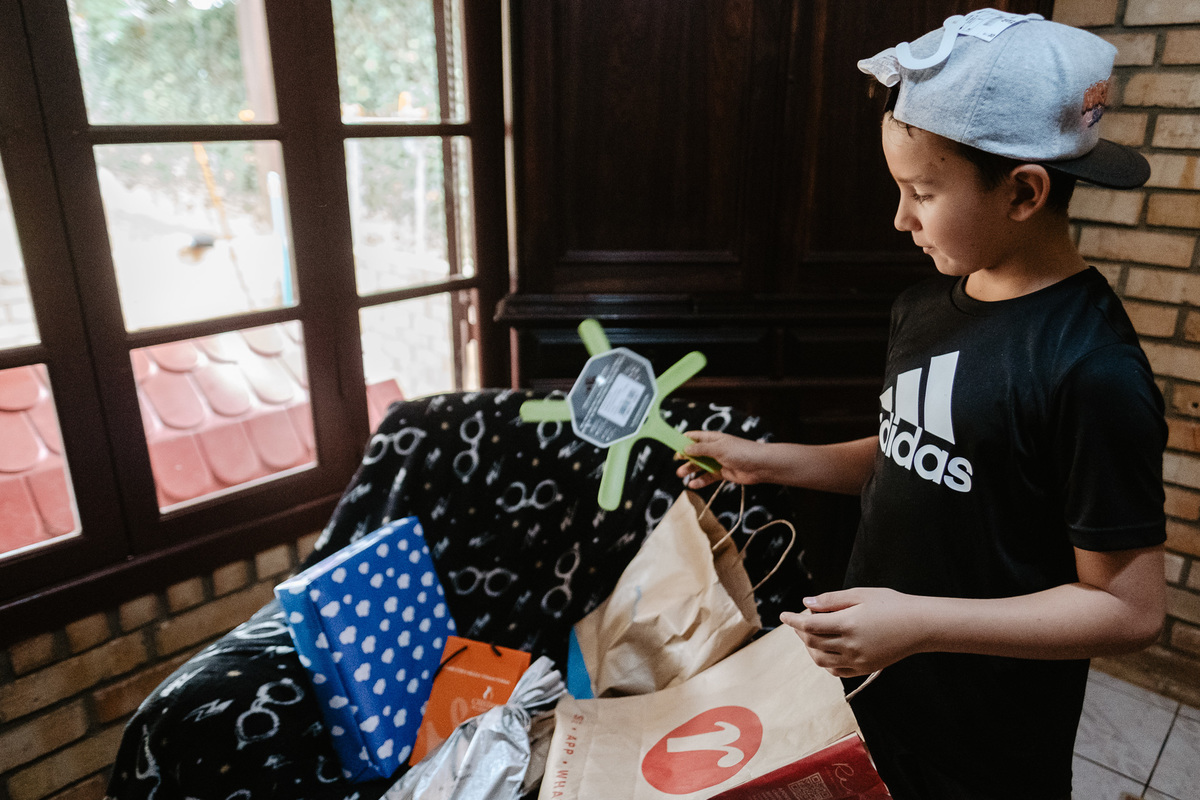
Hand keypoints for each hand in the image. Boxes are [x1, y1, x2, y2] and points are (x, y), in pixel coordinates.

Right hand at [675, 430, 770, 488]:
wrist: (760, 466)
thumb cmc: (740, 452)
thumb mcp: (718, 448)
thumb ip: (701, 449)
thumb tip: (685, 448)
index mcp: (713, 438)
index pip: (694, 437)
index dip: (683, 439)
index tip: (672, 444)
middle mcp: (714, 449)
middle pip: (695, 452)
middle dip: (685, 456)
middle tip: (676, 461)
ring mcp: (718, 461)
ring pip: (700, 465)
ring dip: (690, 470)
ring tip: (681, 475)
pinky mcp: (722, 473)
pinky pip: (708, 477)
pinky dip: (700, 481)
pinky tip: (693, 485)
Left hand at [779, 588, 925, 676]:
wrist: (920, 625)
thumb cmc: (891, 604)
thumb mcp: (860, 594)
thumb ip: (831, 600)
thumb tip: (806, 603)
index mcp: (848, 624)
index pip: (809, 625)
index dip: (792, 620)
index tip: (783, 615)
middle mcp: (851, 645)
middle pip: (812, 642)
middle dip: (800, 631)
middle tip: (798, 620)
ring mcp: (858, 660)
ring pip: (821, 660)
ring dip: (809, 648)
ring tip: (809, 635)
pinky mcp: (865, 669)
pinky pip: (837, 671)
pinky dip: (825, 662)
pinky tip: (825, 650)